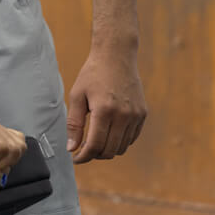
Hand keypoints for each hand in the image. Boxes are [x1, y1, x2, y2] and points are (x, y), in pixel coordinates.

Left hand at [66, 45, 146, 162]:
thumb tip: (72, 148)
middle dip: (94, 155)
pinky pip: (131, 138)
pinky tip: (108, 132)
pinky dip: (119, 141)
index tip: (76, 158)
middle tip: (82, 150)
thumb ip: (74, 124)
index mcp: (105, 110)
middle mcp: (124, 115)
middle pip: (110, 150)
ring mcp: (136, 115)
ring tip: (94, 140)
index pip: (96, 145)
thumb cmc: (92, 74)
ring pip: (122, 147)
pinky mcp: (142, 114)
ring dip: (107, 149)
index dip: (84, 156)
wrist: (116, 56)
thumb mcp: (77, 95)